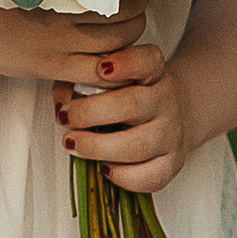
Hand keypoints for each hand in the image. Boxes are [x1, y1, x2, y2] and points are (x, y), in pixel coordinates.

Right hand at [0, 0, 151, 91]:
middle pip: (127, 18)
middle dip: (141, 12)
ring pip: (119, 46)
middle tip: (139, 5)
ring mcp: (58, 45)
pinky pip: (98, 76)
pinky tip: (114, 64)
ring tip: (128, 34)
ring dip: (132, 42)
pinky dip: (114, 71)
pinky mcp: (49, 68)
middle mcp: (64, 17)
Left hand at [56, 31, 194, 194]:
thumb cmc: (129, 94)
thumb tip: (61, 105)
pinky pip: (151, 176)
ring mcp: (172, 132)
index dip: (125, 63)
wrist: (175, 113)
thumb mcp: (107, 77)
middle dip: (92, 113)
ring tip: (73, 145)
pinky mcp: (173, 162)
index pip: (147, 61)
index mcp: (152, 73)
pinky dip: (124, 176)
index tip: (100, 68)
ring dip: (99, 148)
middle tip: (66, 118)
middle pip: (132, 105)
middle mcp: (166, 100)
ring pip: (138, 145)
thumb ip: (79, 81)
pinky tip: (104, 168)